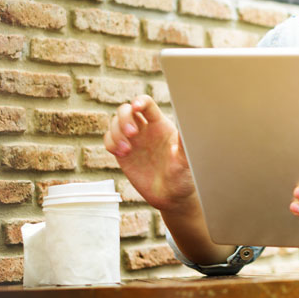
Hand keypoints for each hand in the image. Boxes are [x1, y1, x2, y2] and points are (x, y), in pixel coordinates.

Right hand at [103, 95, 196, 211]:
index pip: (147, 105)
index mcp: (161, 125)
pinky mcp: (123, 153)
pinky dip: (111, 143)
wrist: (171, 196)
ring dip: (116, 133)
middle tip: (132, 134)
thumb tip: (189, 125)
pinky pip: (109, 139)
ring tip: (126, 150)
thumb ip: (184, 144)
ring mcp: (133, 141)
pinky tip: (121, 154)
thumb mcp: (185, 160)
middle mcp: (145, 129)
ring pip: (115, 123)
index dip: (140, 101)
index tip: (136, 107)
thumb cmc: (183, 177)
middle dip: (124, 118)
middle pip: (126, 110)